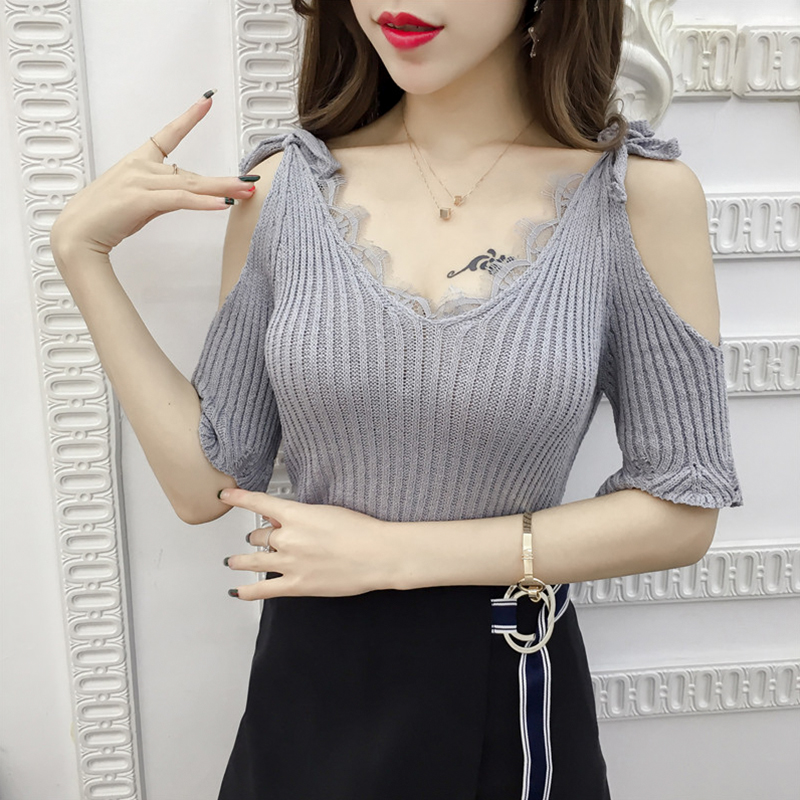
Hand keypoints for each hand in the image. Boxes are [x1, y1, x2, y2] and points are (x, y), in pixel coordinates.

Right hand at [50, 89, 258, 257]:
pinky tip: (222, 205)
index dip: (189, 117)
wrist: (77, 234)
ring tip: (246, 192)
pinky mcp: (141, 200)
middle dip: (225, 180)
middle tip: (251, 180)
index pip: (168, 134)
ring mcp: (140, 182)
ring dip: (222, 190)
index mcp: (138, 161)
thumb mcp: (138, 201)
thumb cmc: (105, 218)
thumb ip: (162, 194)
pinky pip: (180, 199)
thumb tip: (188, 195)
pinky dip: (203, 203)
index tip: (206, 101)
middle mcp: (141, 167)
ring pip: (191, 184)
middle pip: (192, 172)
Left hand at [219, 488, 397, 600]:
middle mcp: (287, 537)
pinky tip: (238, 591)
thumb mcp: (328, 511)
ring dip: (241, 561)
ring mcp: (289, 563)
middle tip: (261, 538)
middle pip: (259, 535)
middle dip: (259, 536)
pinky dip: (247, 591)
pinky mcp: (297, 585)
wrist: (377, 554)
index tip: (226, 495)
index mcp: (296, 515)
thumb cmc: (361, 531)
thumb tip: (285, 520)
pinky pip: (264, 590)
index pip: (258, 503)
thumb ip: (303, 515)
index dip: (238, 498)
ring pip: (254, 560)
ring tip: (233, 561)